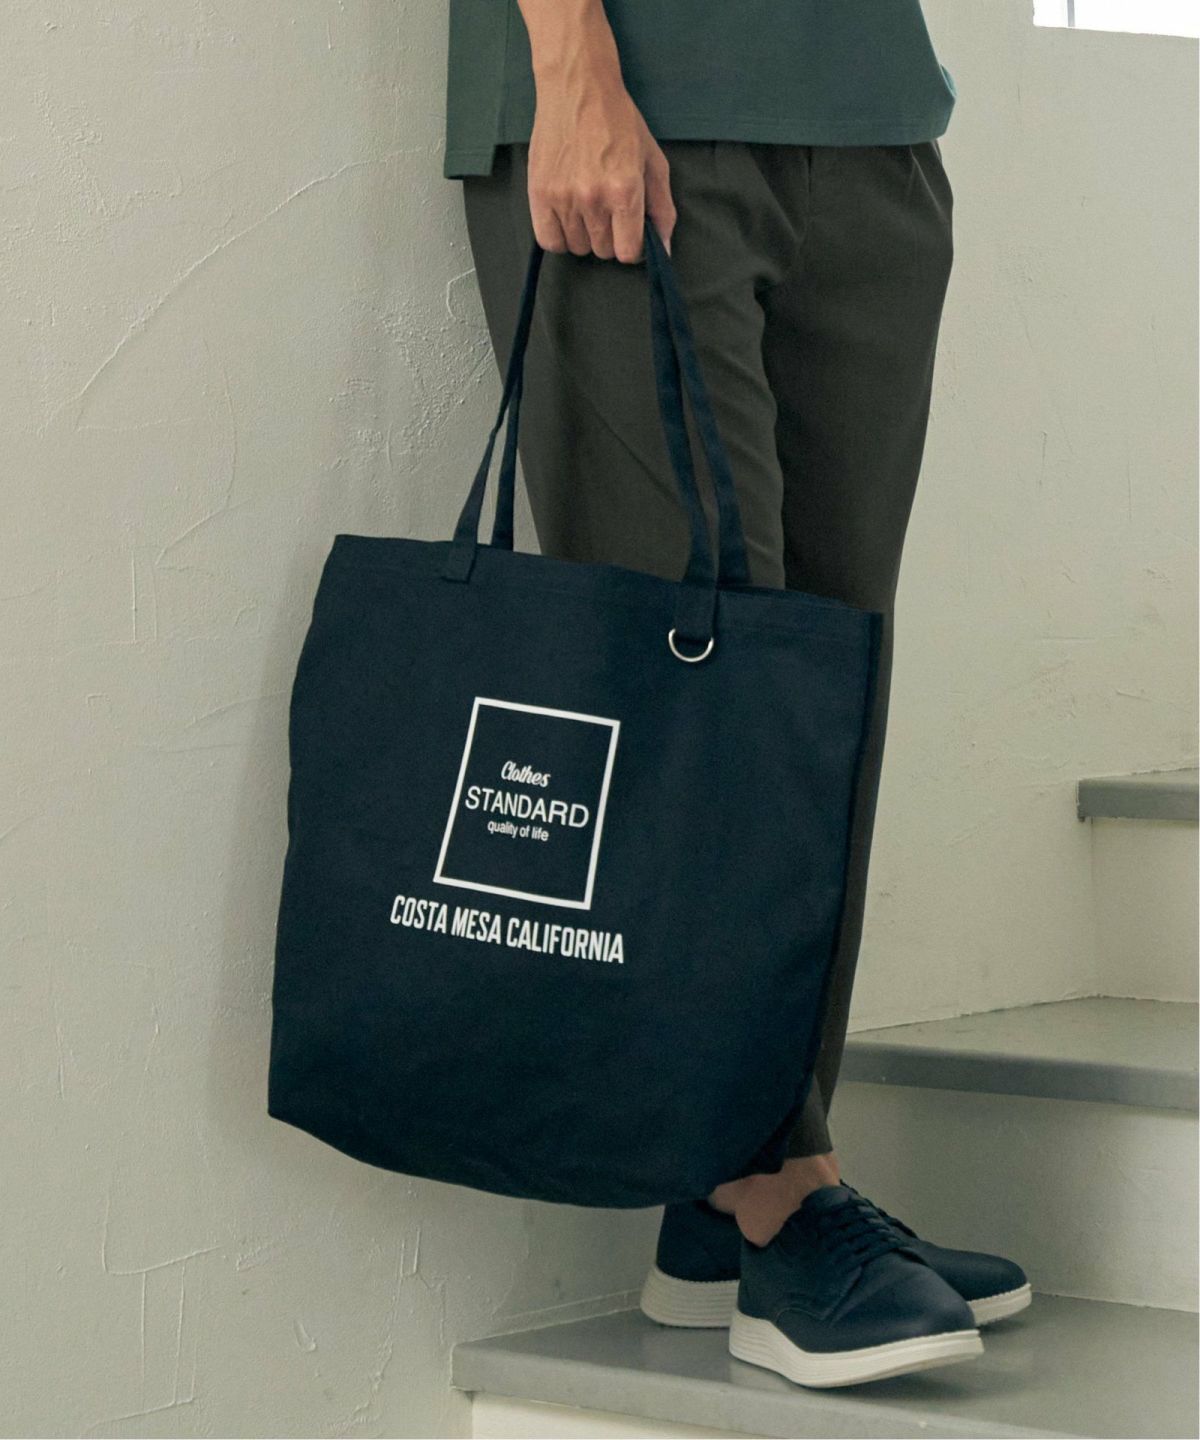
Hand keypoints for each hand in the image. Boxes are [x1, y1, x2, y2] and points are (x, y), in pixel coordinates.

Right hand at [527, 77, 675, 264]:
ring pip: (578, 248)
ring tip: (587, 207)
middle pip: (604, 251)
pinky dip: (560, 237)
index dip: (633, 247)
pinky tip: (567, 218)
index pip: (628, 252)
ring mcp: (563, 197)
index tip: (630, 233)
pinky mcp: (539, 194)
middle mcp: (593, 198)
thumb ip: (662, 208)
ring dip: (585, 236)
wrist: (578, 88)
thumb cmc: (619, 122)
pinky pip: (550, 241)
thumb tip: (664, 250)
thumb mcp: (652, 161)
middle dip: (610, 238)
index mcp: (625, 190)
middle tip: (608, 211)